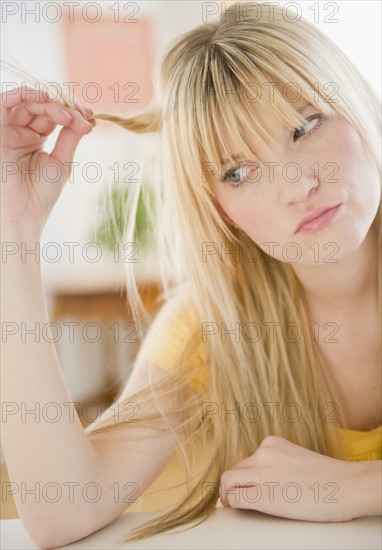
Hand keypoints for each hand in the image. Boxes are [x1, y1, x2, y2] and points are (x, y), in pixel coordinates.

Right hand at [1, 86, 94, 234]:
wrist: (24, 214)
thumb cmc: (41, 193)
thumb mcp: (62, 161)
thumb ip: (70, 136)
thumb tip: (84, 116)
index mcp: (36, 138)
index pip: (54, 115)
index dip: (73, 112)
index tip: (91, 118)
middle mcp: (21, 131)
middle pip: (43, 106)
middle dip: (66, 109)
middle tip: (83, 121)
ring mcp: (9, 130)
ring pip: (28, 102)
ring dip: (50, 103)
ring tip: (67, 115)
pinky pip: (5, 101)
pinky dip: (24, 94)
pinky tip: (45, 98)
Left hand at [220, 435, 363, 521]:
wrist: (347, 485)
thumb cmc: (328, 479)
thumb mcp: (295, 459)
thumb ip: (277, 463)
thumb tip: (262, 479)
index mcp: (271, 443)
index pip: (245, 461)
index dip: (242, 477)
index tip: (244, 488)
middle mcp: (264, 453)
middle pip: (235, 470)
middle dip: (234, 486)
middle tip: (237, 500)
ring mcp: (262, 472)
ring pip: (228, 482)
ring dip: (228, 495)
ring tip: (235, 505)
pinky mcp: (264, 494)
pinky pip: (235, 498)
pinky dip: (232, 504)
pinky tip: (238, 509)